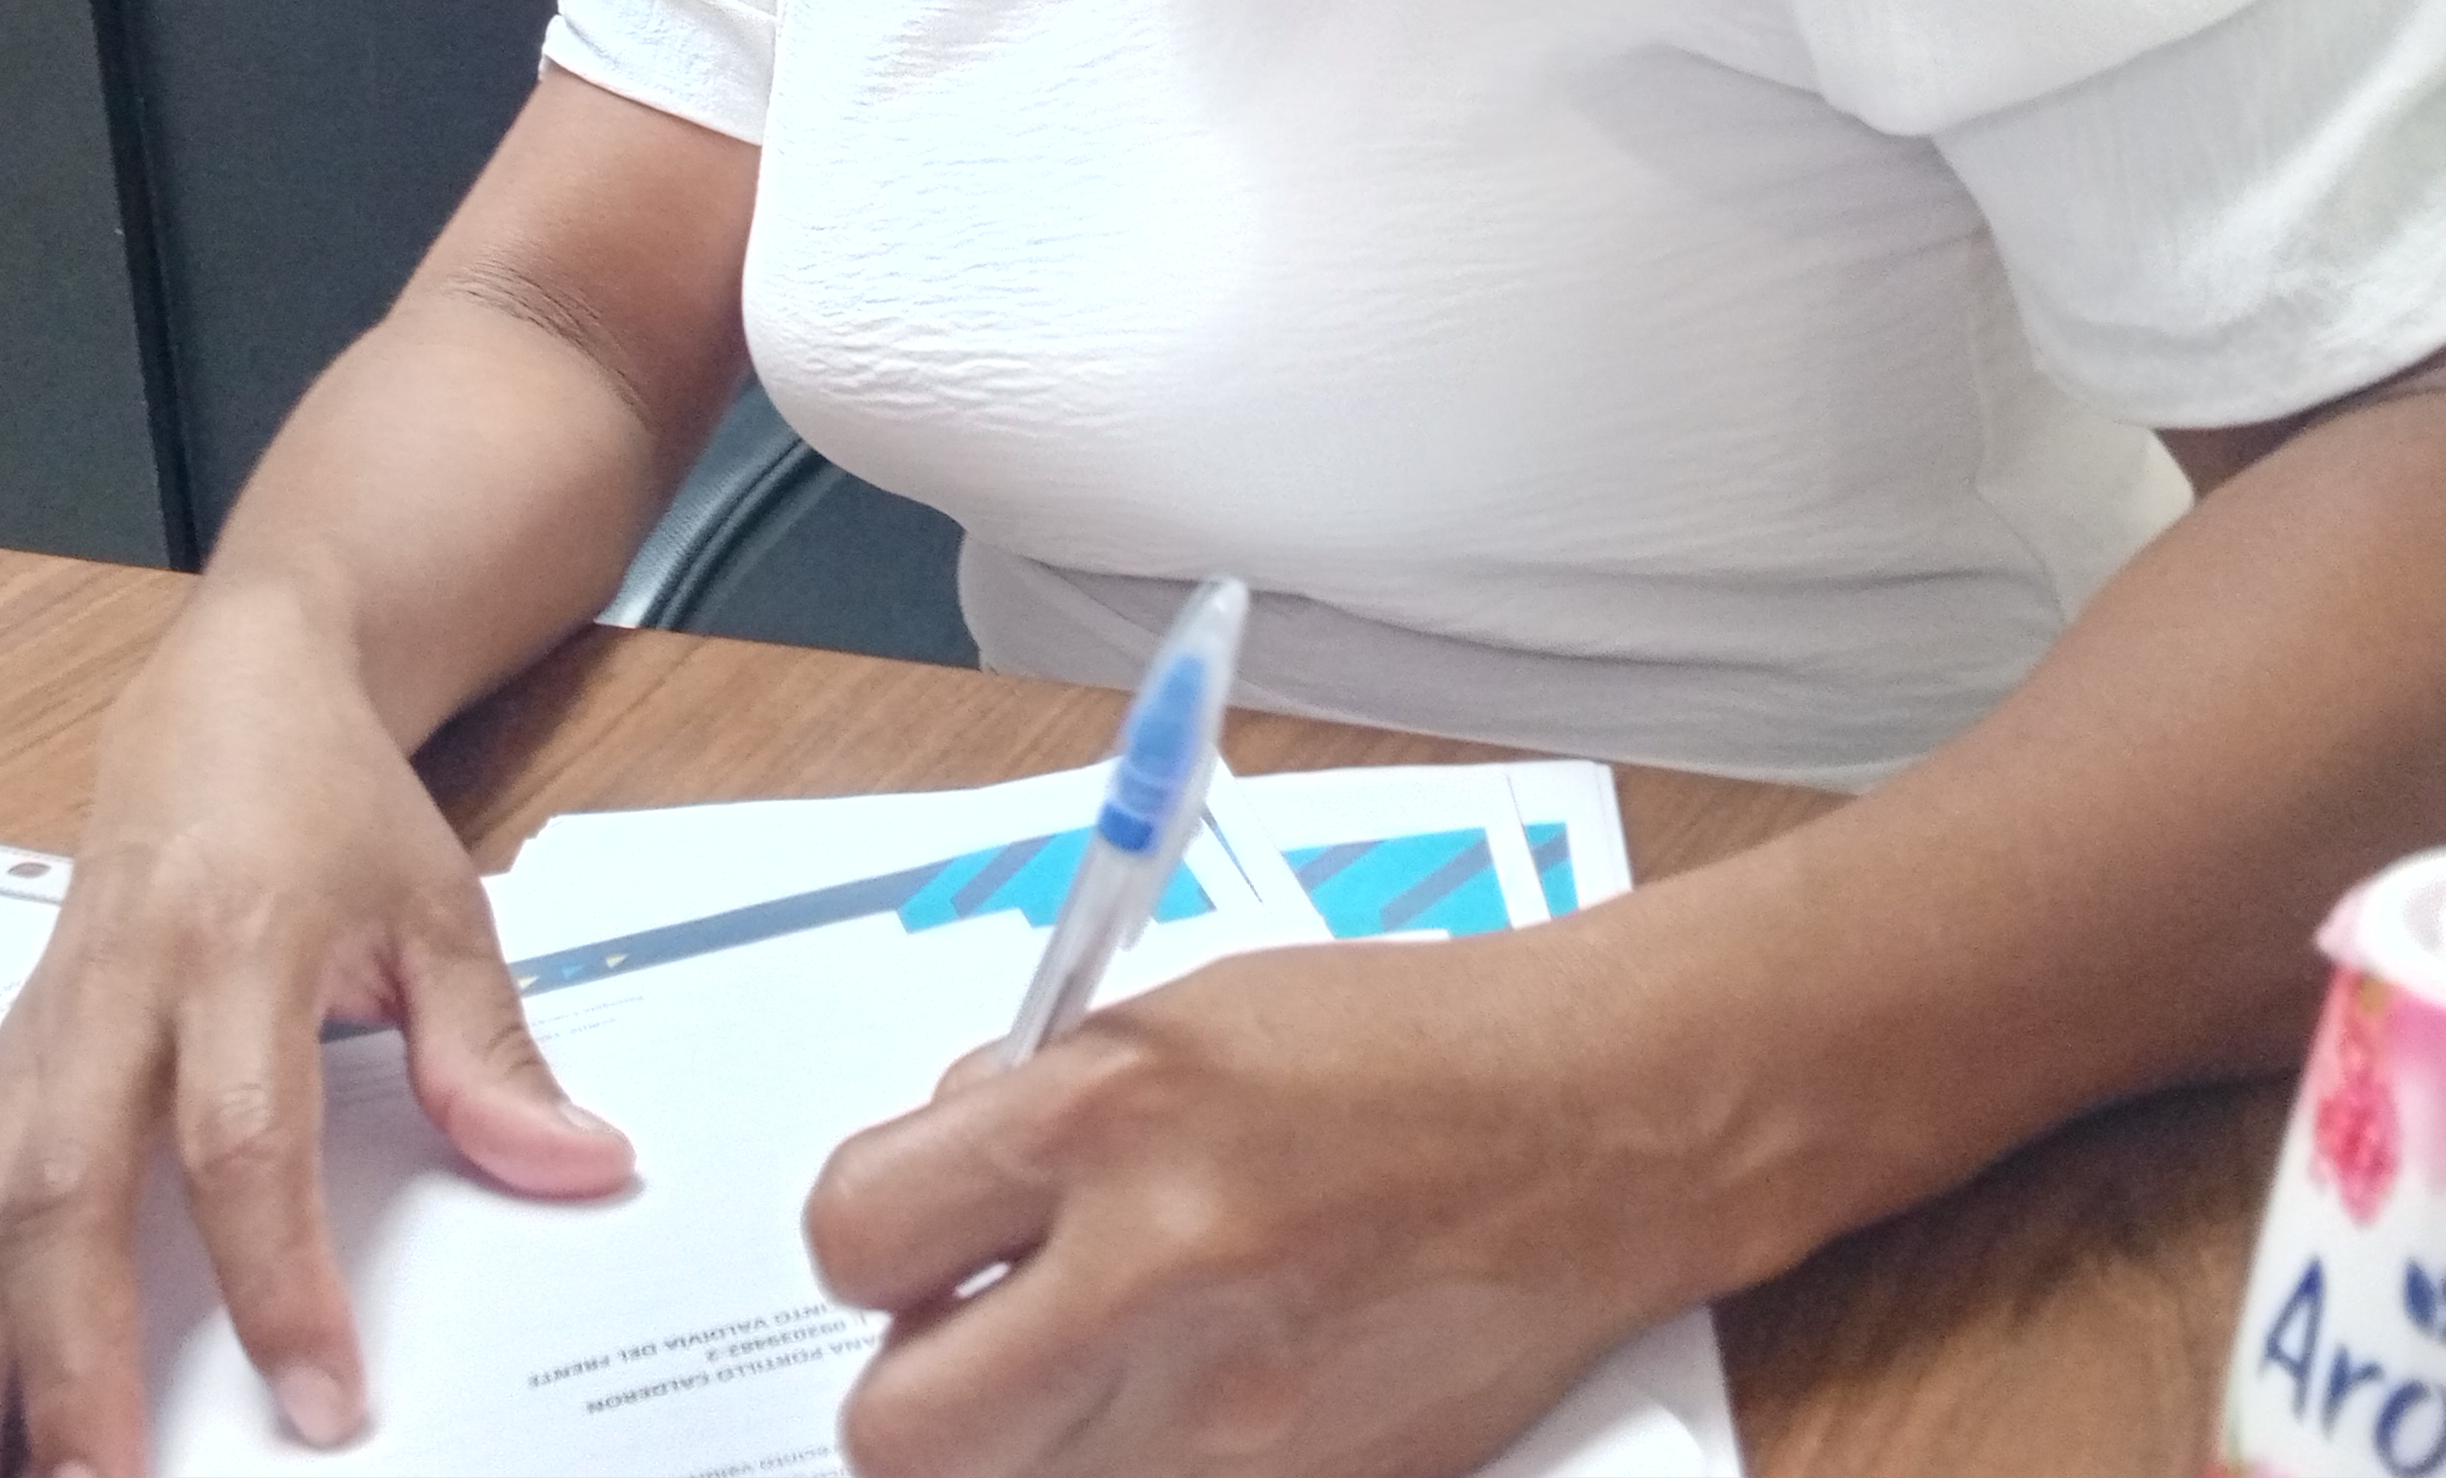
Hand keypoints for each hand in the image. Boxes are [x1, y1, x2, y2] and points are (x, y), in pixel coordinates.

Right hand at [0, 575, 633, 1476]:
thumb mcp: (440, 907)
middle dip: (72, 1356)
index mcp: (237, 945)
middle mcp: (115, 997)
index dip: (276, 1276)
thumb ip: (494, 1053)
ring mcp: (39, 1037)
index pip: (243, 1137)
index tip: (318, 1400)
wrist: (229, 696)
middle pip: (73, 1191)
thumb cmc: (331, 804)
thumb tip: (582, 1166)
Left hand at [803, 922, 1698, 1477]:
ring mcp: (1233, 1415)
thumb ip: (1033, 1106)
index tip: (911, 1234)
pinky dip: (1131, 1464)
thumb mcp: (1177, 1013)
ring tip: (1088, 1364)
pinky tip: (1185, 1395)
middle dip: (913, 1387)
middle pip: (899, 1433)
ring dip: (1019, 1443)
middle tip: (973, 1332)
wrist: (1592, 1126)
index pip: (853, 1235)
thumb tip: (931, 1185)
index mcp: (1110, 1115)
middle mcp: (1157, 1274)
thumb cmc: (1393, 1048)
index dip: (868, 1239)